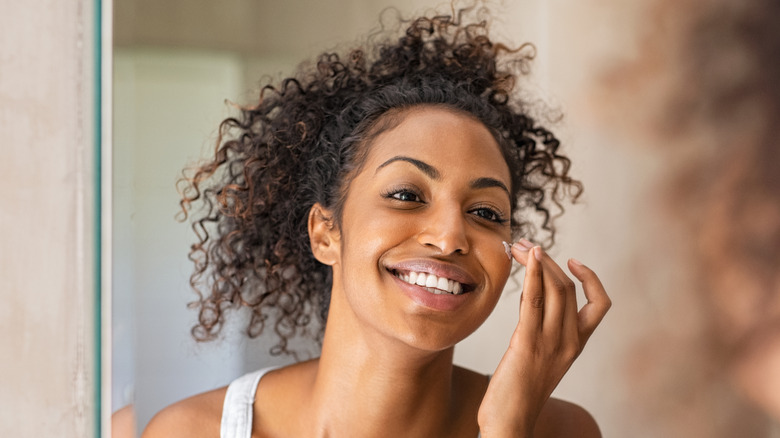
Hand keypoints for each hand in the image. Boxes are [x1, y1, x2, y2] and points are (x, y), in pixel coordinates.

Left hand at [477, 239, 610, 436]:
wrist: (510, 423)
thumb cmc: (518, 394)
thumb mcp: (539, 358)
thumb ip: (542, 332)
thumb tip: (532, 302)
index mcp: (576, 345)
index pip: (600, 304)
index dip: (591, 278)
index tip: (571, 260)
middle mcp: (569, 342)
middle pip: (569, 288)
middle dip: (548, 260)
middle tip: (526, 244)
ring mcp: (550, 343)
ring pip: (554, 289)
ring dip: (537, 261)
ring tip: (519, 245)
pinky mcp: (527, 343)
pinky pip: (533, 301)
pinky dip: (531, 274)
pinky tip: (525, 258)